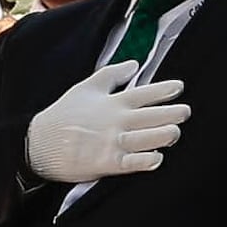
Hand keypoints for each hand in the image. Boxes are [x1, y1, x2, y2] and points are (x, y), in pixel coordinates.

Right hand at [23, 62, 189, 184]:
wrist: (39, 143)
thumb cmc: (64, 114)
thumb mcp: (86, 87)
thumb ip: (111, 74)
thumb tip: (134, 63)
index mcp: (113, 102)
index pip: (145, 93)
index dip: (165, 89)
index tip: (180, 87)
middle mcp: (116, 121)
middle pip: (153, 116)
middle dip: (174, 113)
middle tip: (186, 112)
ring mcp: (113, 142)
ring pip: (149, 138)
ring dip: (166, 135)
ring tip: (175, 132)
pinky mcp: (107, 163)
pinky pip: (134, 162)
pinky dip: (148, 159)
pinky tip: (158, 157)